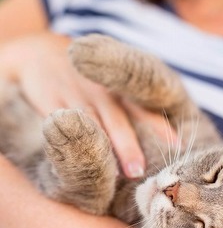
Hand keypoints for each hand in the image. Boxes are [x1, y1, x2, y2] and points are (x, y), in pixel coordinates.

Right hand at [0, 33, 174, 177]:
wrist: (42, 53)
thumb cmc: (89, 80)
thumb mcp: (110, 83)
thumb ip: (130, 107)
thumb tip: (165, 137)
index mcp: (118, 88)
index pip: (142, 108)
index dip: (158, 125)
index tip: (176, 145)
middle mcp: (100, 91)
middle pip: (117, 120)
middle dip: (129, 146)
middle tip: (139, 171)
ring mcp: (74, 94)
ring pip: (92, 125)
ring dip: (104, 149)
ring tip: (116, 174)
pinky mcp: (49, 99)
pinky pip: (63, 123)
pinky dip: (74, 140)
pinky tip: (82, 158)